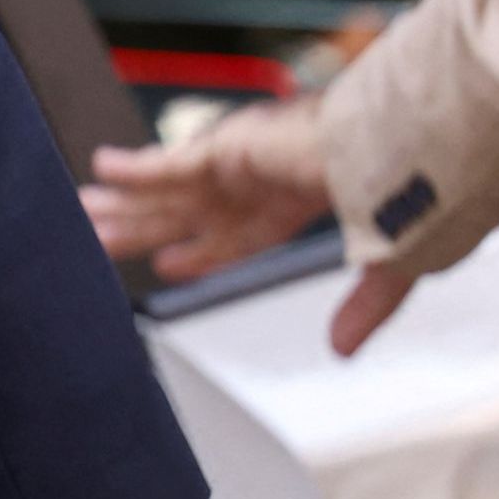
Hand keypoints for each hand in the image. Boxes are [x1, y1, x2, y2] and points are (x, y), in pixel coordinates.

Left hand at [85, 100, 416, 352]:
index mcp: (297, 201)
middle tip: (98, 236)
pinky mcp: (233, 147)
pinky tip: (102, 169)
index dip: (201, 251)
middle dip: (145, 225)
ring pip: (169, 189)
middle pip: (188, 210)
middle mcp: (263, 178)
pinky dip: (137, 168)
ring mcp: (246, 160)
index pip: (238, 235)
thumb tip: (342, 351)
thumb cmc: (413, 194)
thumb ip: (364, 307)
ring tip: (84, 211)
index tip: (170, 265)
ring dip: (127, 203)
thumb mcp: (390, 264)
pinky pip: (172, 162)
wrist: (415, 155)